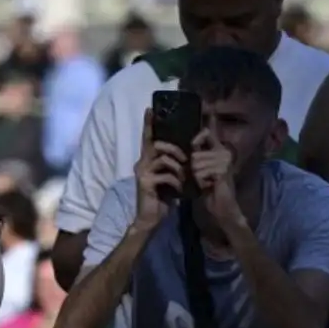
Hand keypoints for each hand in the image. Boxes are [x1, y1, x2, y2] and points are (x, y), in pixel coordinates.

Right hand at [133, 110, 186, 231]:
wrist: (150, 218)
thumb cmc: (161, 198)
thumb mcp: (168, 178)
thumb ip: (171, 166)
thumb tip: (186, 155)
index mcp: (146, 160)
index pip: (147, 138)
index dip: (149, 124)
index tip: (150, 109)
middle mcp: (141, 162)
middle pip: (157, 144)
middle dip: (174, 148)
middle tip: (186, 158)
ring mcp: (142, 172)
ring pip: (163, 158)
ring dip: (178, 167)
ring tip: (185, 177)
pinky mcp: (146, 182)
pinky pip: (165, 174)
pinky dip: (176, 181)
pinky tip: (180, 190)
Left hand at [190, 129, 243, 228]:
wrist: (222, 206)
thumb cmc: (209, 186)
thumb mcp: (201, 167)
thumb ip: (195, 154)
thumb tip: (182, 140)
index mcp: (220, 149)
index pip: (206, 133)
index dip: (196, 138)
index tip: (192, 151)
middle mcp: (224, 153)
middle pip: (194, 155)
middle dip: (193, 169)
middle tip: (202, 178)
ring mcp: (224, 162)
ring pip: (195, 165)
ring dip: (196, 177)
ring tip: (206, 182)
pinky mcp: (222, 171)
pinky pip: (200, 174)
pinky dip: (201, 182)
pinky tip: (209, 186)